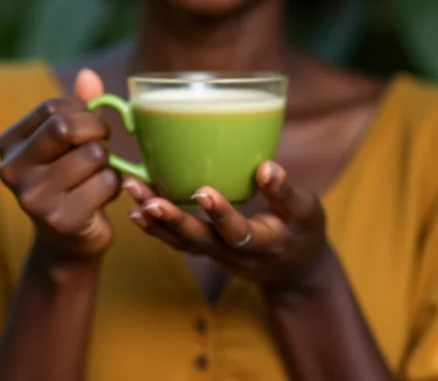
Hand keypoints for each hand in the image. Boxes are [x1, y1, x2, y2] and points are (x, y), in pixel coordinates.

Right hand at [0, 70, 120, 259]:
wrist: (69, 239)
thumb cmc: (71, 177)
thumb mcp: (70, 140)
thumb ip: (79, 107)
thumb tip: (88, 75)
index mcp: (9, 143)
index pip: (53, 107)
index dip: (84, 110)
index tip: (92, 124)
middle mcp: (11, 170)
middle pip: (66, 127)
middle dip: (98, 129)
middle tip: (104, 142)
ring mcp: (33, 198)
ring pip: (93, 155)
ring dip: (109, 162)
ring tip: (98, 174)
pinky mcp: (60, 221)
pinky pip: (106, 183)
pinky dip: (114, 184)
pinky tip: (101, 196)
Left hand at [123, 162, 328, 290]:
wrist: (294, 270)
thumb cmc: (301, 231)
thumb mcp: (305, 212)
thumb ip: (284, 192)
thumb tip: (267, 166)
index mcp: (265, 242)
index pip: (239, 232)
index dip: (221, 214)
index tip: (202, 191)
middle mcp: (235, 253)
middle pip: (200, 241)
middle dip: (173, 219)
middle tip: (148, 199)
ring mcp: (217, 254)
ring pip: (182, 241)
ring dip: (155, 220)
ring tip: (131, 195)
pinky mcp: (206, 249)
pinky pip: (178, 242)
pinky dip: (155, 228)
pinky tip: (134, 210)